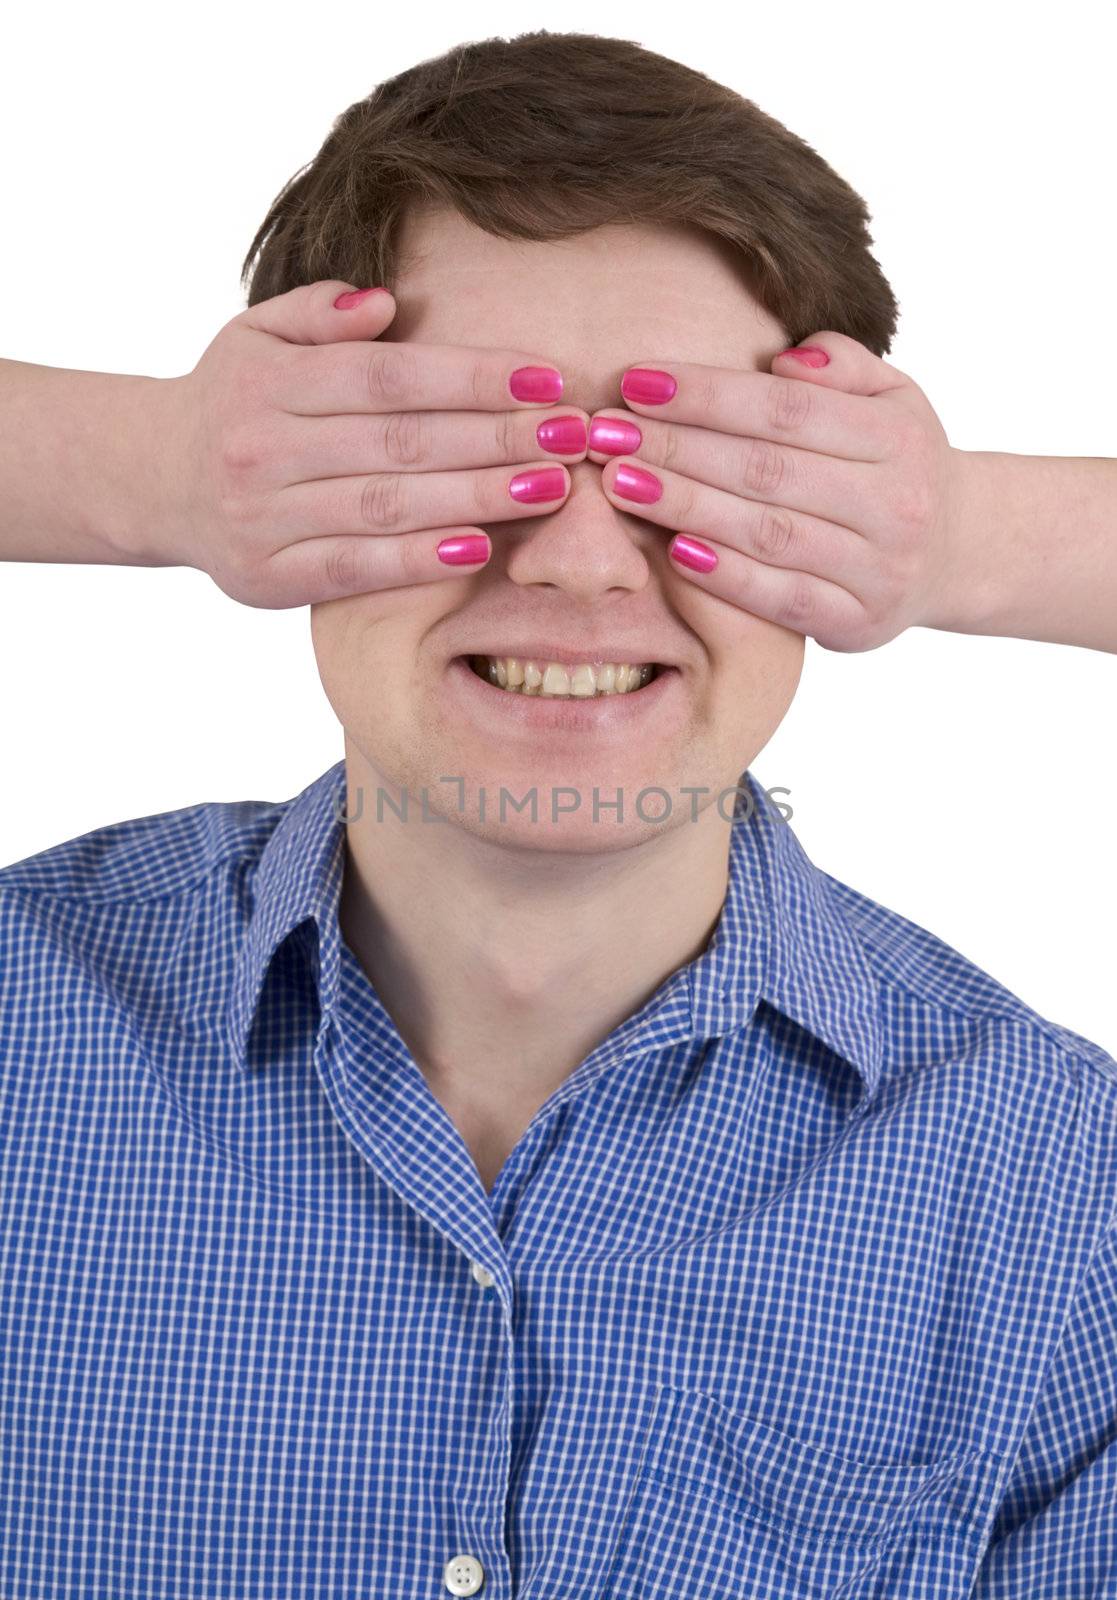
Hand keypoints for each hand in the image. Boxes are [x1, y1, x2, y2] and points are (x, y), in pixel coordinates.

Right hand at [149, 281, 587, 607]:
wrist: (153, 480)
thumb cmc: (235, 401)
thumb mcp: (258, 336)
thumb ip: (320, 315)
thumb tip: (385, 303)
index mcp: (270, 382)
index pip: (389, 376)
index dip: (471, 377)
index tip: (545, 379)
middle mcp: (263, 448)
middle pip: (400, 442)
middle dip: (496, 437)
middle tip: (571, 435)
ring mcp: (262, 518)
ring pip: (386, 506)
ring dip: (476, 497)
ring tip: (549, 487)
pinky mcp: (266, 578)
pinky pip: (354, 568)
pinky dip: (418, 560)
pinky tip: (480, 547)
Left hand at [587, 332, 966, 651]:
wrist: (958, 552)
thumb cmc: (897, 463)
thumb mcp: (890, 399)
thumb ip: (843, 365)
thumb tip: (785, 360)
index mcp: (896, 439)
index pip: (787, 410)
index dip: (707, 394)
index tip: (637, 382)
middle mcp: (895, 505)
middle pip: (767, 470)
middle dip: (677, 447)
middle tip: (605, 433)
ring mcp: (878, 570)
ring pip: (767, 534)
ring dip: (685, 507)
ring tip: (619, 482)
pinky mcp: (856, 623)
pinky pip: (779, 598)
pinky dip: (723, 575)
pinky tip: (670, 549)